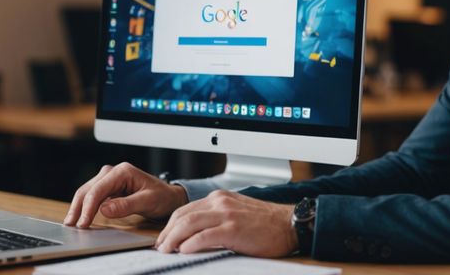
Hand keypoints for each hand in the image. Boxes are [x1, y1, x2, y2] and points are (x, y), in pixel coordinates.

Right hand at [64, 162, 188, 227]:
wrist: (168, 197)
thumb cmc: (161, 197)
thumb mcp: (148, 201)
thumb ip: (127, 205)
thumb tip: (104, 209)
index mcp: (122, 171)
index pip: (98, 189)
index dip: (88, 207)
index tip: (83, 222)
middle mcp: (112, 172)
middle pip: (88, 189)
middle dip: (78, 208)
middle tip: (71, 225)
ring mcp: (108, 179)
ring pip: (87, 192)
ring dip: (78, 207)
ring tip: (71, 223)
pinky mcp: (107, 187)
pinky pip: (92, 196)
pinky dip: (84, 207)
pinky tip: (80, 217)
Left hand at [155, 190, 296, 257]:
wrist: (289, 224)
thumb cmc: (266, 223)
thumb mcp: (236, 213)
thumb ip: (216, 219)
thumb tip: (194, 235)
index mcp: (219, 198)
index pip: (185, 210)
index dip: (170, 225)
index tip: (164, 238)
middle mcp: (220, 203)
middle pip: (182, 215)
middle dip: (167, 232)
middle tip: (160, 247)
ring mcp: (226, 215)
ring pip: (189, 223)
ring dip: (173, 238)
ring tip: (166, 250)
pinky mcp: (233, 229)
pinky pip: (205, 235)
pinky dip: (191, 243)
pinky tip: (184, 250)